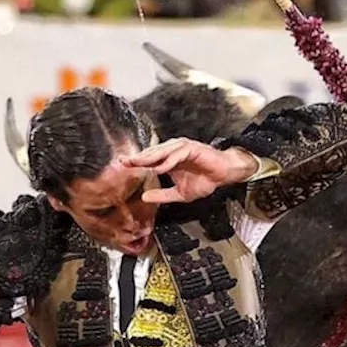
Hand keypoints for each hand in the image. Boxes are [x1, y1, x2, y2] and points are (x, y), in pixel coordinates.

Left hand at [120, 139, 257, 203]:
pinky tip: (159, 168)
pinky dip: (167, 161)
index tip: (122, 166)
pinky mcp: (192, 148)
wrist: (225, 175)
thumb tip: (145, 197)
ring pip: (161, 151)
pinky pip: (177, 154)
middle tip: (123, 162)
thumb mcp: (180, 193)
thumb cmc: (205, 180)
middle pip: (151, 153)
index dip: (135, 162)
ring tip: (137, 163)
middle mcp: (173, 151)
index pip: (148, 159)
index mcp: (168, 159)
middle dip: (137, 158)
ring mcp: (182, 148)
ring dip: (149, 157)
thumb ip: (163, 195)